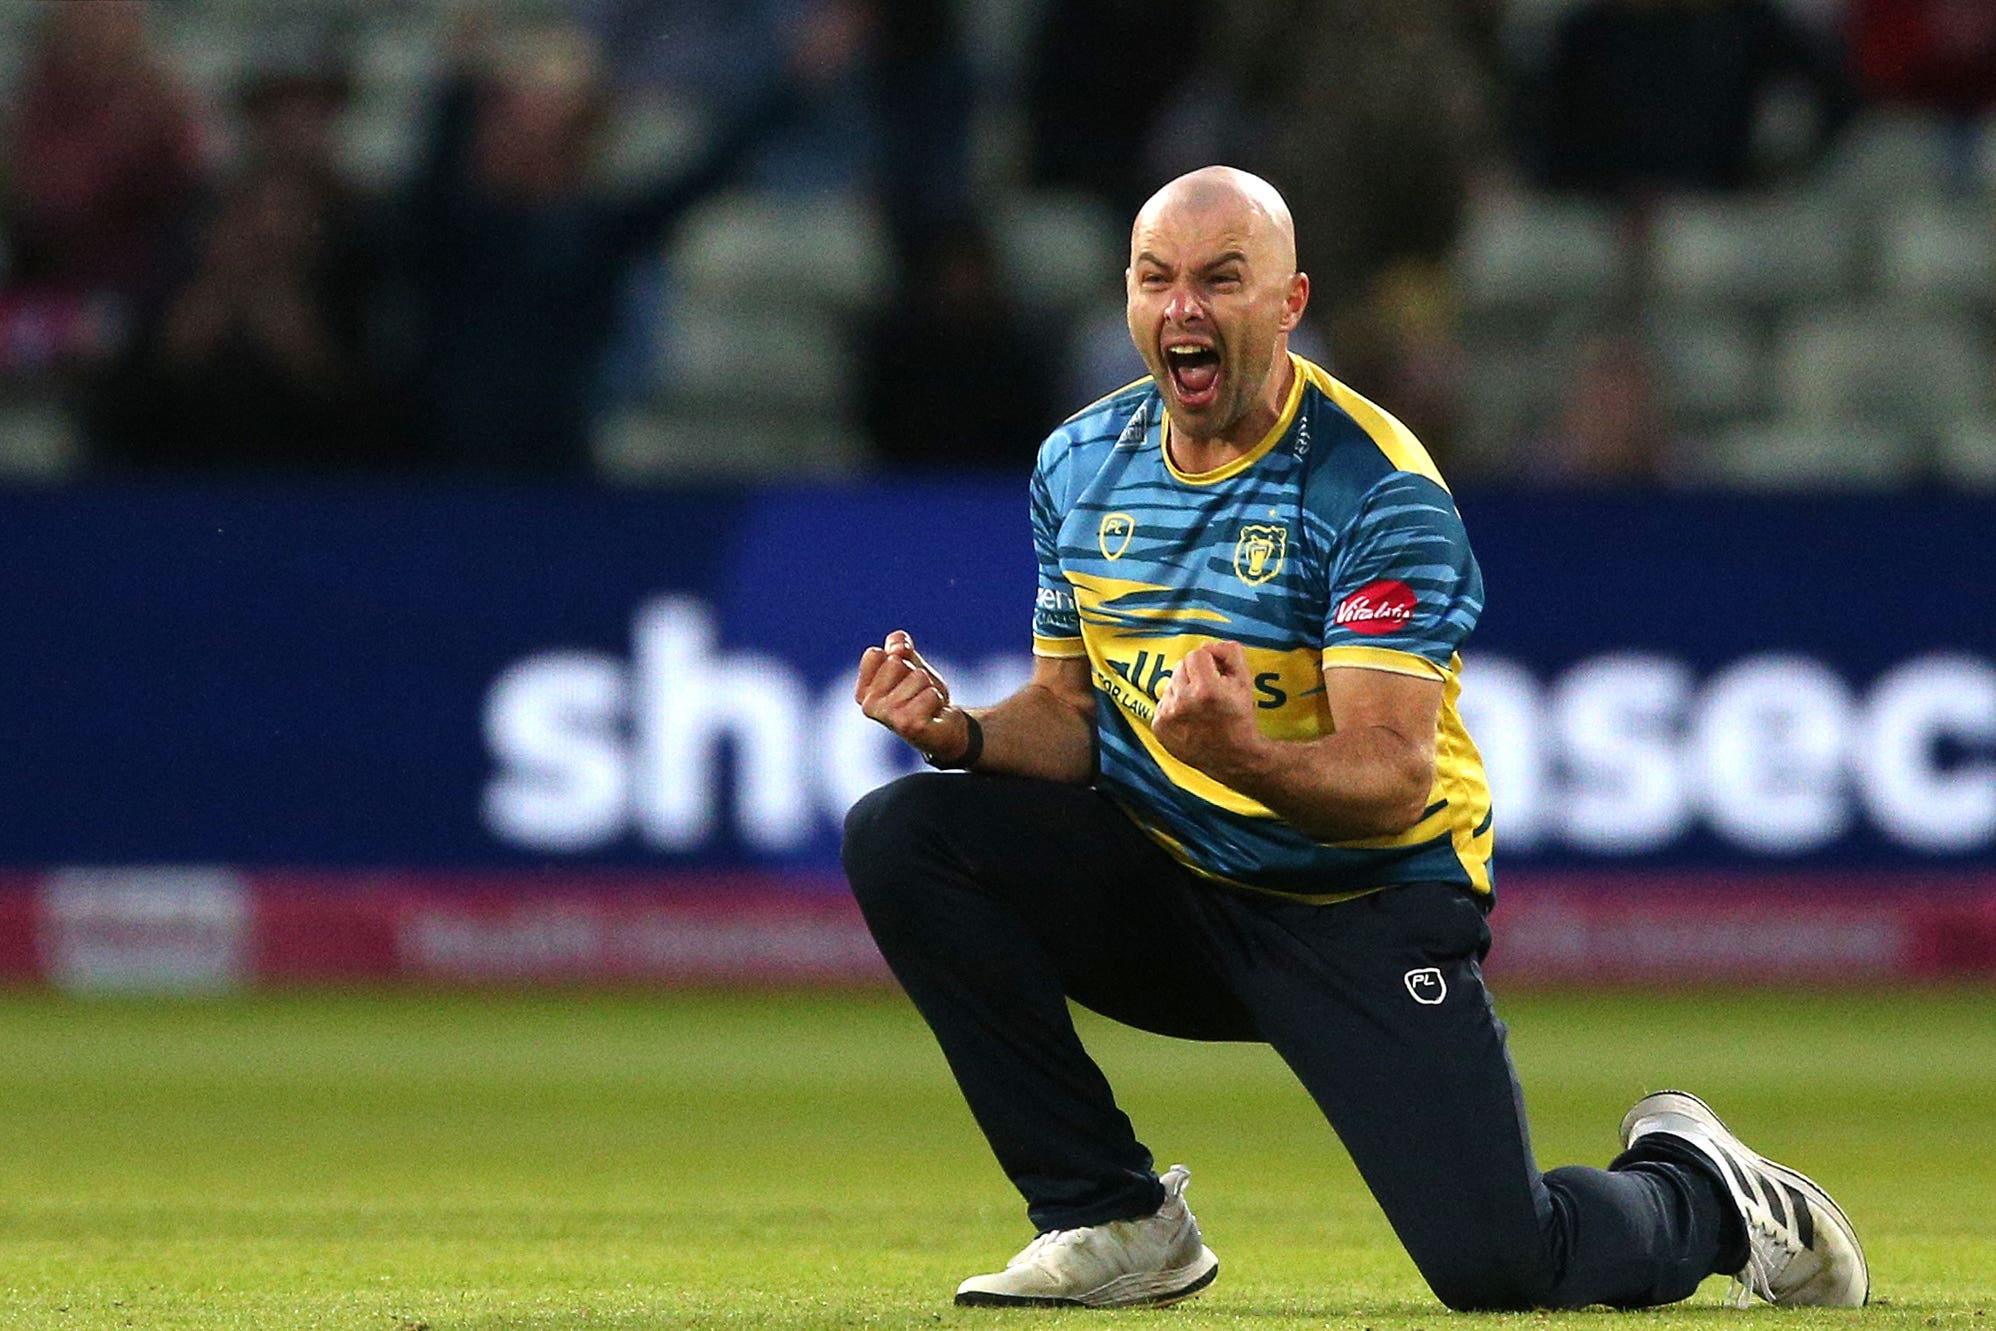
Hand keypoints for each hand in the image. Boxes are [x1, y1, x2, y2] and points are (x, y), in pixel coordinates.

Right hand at [854, 630, 970, 762]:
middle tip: (918, 693)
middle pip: (897, 662)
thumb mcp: (910, 662)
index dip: (898, 658)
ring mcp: (888, 717)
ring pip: (918, 677)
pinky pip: (930, 693)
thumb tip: (898, 648)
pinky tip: (932, 713)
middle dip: (915, 673)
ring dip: (928, 687)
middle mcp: (870, 705)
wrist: (944, 726)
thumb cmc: (922, 694)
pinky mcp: (909, 725)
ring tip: (926, 703)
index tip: (904, 677)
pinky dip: (937, 699)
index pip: (874, 654)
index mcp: (864, 691)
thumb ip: (899, 646)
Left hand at [1152, 641, 1265, 779]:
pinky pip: (1163, 701)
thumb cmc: (1240, 717)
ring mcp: (1168, 716)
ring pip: (1171, 683)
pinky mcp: (1158, 726)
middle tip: (1210, 693)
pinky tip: (1190, 718)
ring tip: (1200, 708)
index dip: (1211, 663)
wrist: (1232, 758)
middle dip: (1196, 675)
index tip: (1219, 678)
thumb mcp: (1245, 680)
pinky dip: (1175, 706)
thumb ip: (1230, 652)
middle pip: (1181, 666)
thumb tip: (1209, 645)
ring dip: (1184, 689)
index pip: (1196, 654)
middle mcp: (1182, 703)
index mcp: (1205, 690)